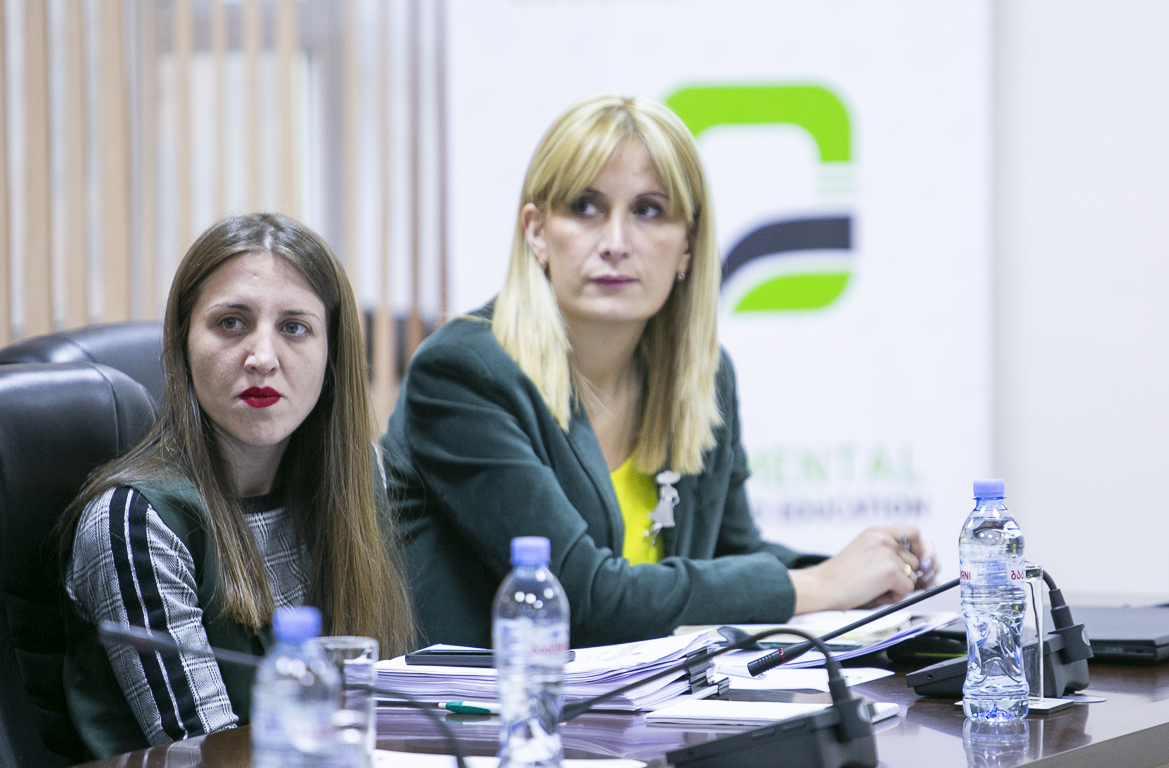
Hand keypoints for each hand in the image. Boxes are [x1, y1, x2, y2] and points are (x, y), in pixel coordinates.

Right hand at [788, 526, 940, 613]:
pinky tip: (876, 592)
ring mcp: (886, 553)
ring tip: (876, 587)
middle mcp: (883, 539)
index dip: (921, 548)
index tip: (919, 561)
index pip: (914, 532)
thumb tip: (927, 573)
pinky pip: (907, 588)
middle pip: (916, 559)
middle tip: (889, 583)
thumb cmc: (842, 577)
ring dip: (900, 586)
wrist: (822, 587)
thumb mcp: (868, 557)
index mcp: (876, 532)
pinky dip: (895, 596)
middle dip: (909, 575)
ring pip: (913, 575)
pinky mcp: (888, 571)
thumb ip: (893, 558)